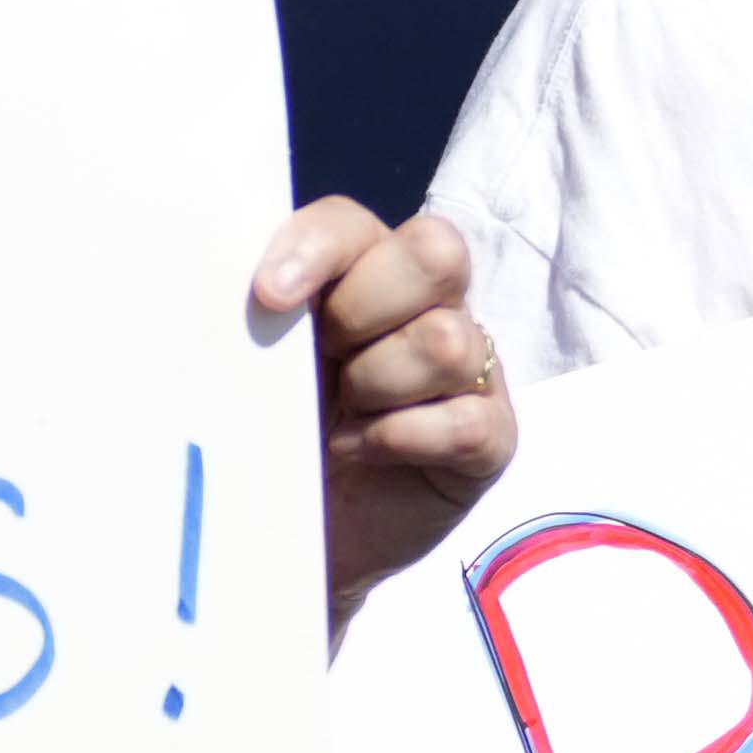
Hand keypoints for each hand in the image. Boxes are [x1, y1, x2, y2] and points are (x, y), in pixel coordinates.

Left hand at [263, 201, 507, 624]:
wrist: (290, 530)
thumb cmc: (276, 432)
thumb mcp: (260, 362)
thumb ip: (268, 311)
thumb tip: (259, 291)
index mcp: (366, 271)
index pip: (354, 222)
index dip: (314, 251)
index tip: (269, 300)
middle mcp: (430, 306)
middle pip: (436, 253)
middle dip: (363, 309)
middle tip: (325, 359)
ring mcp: (472, 371)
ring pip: (448, 340)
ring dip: (378, 383)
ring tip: (345, 415)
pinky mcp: (493, 437)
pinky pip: (466, 421)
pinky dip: (400, 438)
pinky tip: (360, 452)